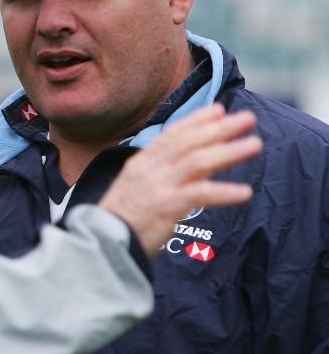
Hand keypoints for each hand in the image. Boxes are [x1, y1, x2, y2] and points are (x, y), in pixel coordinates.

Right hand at [99, 104, 261, 256]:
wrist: (101, 243)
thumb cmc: (120, 222)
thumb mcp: (136, 190)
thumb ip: (162, 176)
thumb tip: (195, 165)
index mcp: (141, 164)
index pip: (171, 135)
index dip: (196, 121)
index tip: (218, 110)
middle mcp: (149, 170)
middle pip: (189, 142)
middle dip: (219, 129)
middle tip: (247, 119)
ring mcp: (158, 186)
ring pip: (198, 161)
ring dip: (228, 152)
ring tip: (254, 145)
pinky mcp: (166, 207)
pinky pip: (200, 194)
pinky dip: (223, 192)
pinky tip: (244, 193)